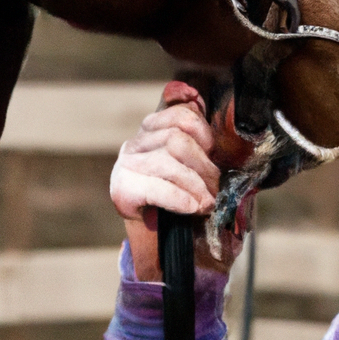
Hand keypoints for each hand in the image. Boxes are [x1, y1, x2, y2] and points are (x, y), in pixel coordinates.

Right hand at [110, 80, 252, 279]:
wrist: (156, 237)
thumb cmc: (180, 194)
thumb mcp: (194, 164)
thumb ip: (200, 139)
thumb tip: (201, 102)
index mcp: (153, 129)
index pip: (179, 114)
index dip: (201, 128)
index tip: (212, 148)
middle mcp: (136, 143)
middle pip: (176, 139)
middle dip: (203, 165)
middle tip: (216, 187)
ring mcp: (126, 165)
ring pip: (167, 162)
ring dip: (195, 184)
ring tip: (208, 202)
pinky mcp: (122, 189)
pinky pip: (156, 188)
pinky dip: (179, 198)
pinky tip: (192, 207)